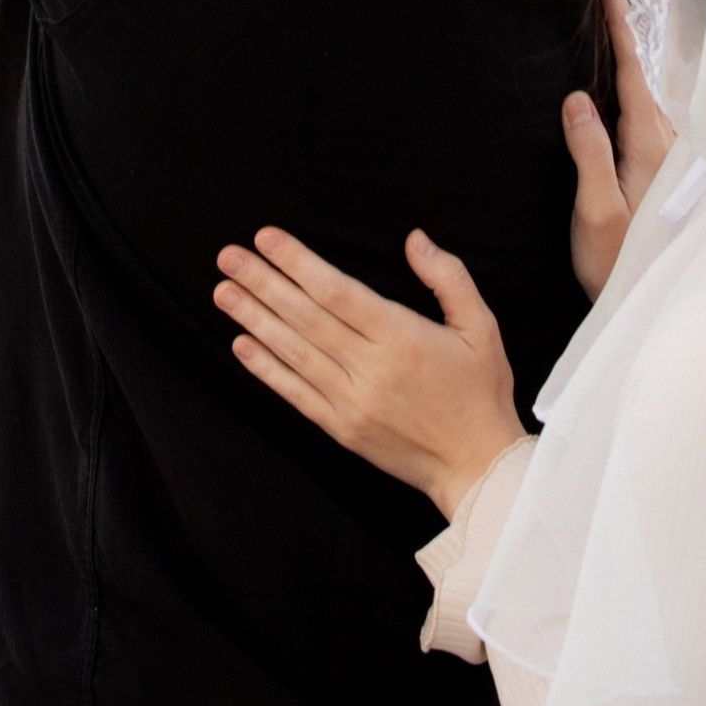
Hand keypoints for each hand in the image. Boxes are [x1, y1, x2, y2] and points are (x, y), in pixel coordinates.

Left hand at [214, 225, 521, 519]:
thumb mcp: (481, 326)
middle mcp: (370, 368)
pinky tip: (243, 346)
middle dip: (262, 282)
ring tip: (224, 292)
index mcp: (401, 337)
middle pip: (305, 317)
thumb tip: (415, 239)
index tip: (266, 238)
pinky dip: (267, 370)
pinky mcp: (342, 429)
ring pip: (295, 352)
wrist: (477, 467)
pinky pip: (297, 394)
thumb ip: (448, 277)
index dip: (297, 262)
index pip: (336, 291)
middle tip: (228, 256)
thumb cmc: (480, 392)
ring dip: (255, 319)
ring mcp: (352, 402)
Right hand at [564, 0, 673, 299]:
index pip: (633, 73)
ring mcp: (665, 159)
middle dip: (627, 32)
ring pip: (648, 93)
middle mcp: (665, 146)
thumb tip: (577, 98)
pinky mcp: (659, 173)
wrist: (648, 300)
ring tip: (615, 26)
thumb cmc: (619, 261)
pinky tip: (624, 86)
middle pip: (644, 75)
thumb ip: (590, 154)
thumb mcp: (598, 211)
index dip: (620, 28)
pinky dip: (634, 84)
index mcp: (649, 147)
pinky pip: (646, 112)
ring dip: (631, 58)